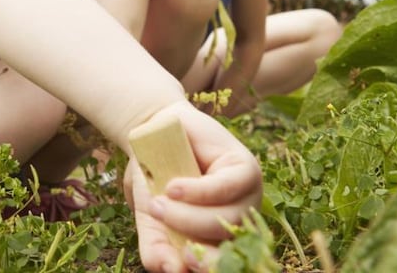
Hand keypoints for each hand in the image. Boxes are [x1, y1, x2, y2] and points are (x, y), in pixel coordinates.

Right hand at [128, 102, 261, 271]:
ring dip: (189, 217)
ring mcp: (246, 196)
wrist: (153, 136)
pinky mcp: (245, 168)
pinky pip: (227, 188)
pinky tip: (173, 188)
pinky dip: (198, 191)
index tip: (184, 262)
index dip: (208, 267)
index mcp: (218, 240)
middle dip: (195, 244)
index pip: (223, 264)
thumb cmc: (154, 180)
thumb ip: (157, 249)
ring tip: (159, 204)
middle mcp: (238, 221)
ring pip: (227, 218)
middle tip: (161, 226)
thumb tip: (171, 270)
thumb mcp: (150, 220)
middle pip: (227, 245)